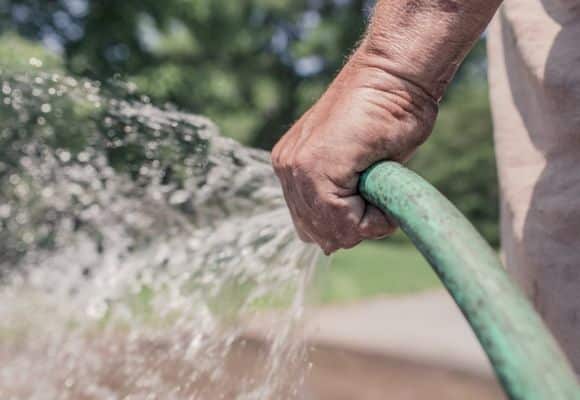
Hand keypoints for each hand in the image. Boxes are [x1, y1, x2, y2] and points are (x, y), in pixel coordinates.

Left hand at [272, 48, 438, 253]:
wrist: (395, 75)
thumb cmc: (388, 115)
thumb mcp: (359, 167)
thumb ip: (340, 198)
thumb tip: (329, 245)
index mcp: (293, 168)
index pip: (312, 227)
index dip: (349, 225)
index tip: (372, 195)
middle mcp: (287, 169)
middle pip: (319, 235)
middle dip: (354, 227)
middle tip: (378, 192)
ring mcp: (296, 168)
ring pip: (331, 232)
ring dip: (365, 222)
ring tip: (380, 185)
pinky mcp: (313, 167)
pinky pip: (343, 222)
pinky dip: (373, 218)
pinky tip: (382, 185)